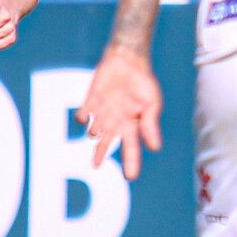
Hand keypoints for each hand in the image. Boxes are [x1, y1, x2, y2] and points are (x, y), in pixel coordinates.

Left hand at [77, 48, 162, 178]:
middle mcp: (116, 121)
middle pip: (107, 143)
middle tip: (96, 166)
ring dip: (95, 132)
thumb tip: (154, 147)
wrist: (129, 59)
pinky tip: (84, 118)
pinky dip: (82, 118)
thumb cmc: (144, 81)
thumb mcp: (151, 104)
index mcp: (132, 125)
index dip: (131, 163)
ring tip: (97, 131)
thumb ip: (150, 125)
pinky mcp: (91, 101)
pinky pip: (83, 114)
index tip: (130, 177)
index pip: (131, 148)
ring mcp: (103, 112)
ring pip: (94, 130)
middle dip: (101, 154)